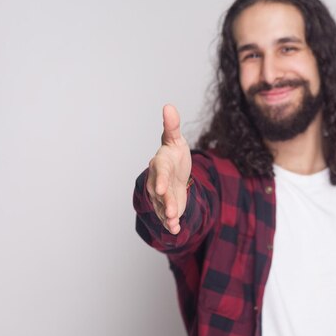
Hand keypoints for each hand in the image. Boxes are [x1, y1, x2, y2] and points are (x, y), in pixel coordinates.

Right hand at [146, 104, 191, 233]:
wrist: (175, 169)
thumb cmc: (174, 152)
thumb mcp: (175, 139)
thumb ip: (172, 126)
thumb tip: (168, 106)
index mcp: (160, 164)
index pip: (160, 172)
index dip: (160, 181)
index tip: (163, 189)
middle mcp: (158, 181)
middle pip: (160, 194)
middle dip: (166, 203)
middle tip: (172, 212)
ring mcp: (162, 195)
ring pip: (163, 206)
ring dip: (168, 216)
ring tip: (174, 224)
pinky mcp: (168, 205)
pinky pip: (167, 215)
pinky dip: (171, 223)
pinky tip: (176, 230)